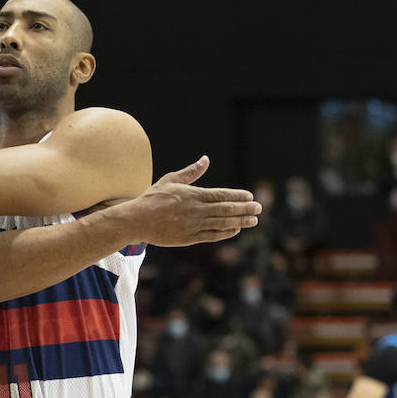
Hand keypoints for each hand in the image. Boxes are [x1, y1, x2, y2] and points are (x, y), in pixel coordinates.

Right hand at [117, 156, 261, 246]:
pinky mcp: (189, 238)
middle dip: (244, 208)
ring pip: (222, 223)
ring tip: (253, 220)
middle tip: (259, 208)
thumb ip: (190, 172)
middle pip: (226, 209)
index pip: (221, 195)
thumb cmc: (152, 198)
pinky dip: (225, 233)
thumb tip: (205, 159)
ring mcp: (193, 225)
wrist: (137, 220)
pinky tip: (235, 230)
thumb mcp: (171, 180)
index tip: (250, 196)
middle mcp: (196, 210)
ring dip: (240, 221)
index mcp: (193, 194)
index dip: (238, 196)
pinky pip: (212, 235)